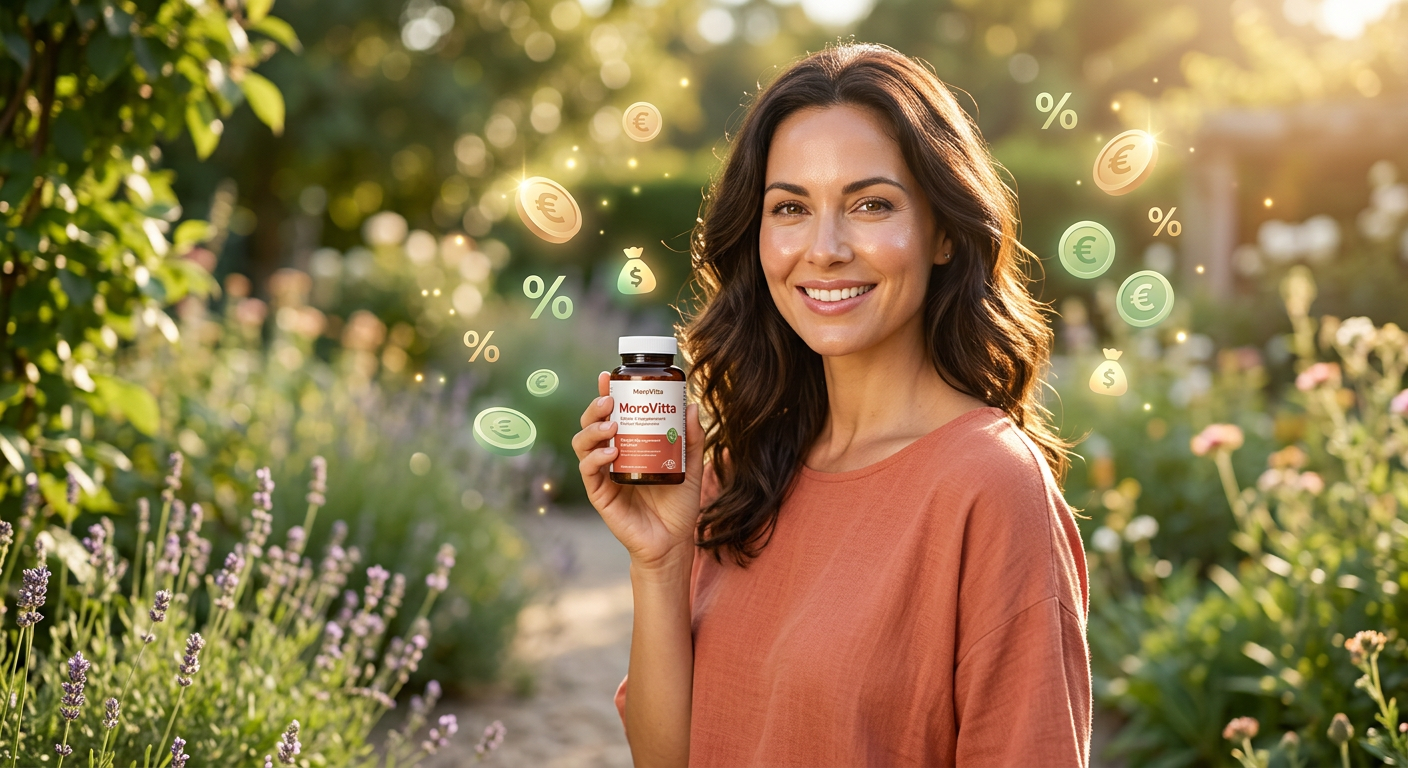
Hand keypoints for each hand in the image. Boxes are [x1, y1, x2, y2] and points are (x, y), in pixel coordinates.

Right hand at [572, 371, 704, 570]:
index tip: (609, 375)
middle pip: (591, 424)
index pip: (612, 414)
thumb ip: (693, 440)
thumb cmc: (679, 505)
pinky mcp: (600, 494)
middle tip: (609, 399)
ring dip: (592, 429)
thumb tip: (692, 407)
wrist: (673, 542)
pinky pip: (589, 471)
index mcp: (629, 445)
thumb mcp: (691, 467)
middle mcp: (612, 456)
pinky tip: (612, 452)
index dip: (606, 393)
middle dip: (594, 407)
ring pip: (582, 444)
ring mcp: (603, 475)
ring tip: (611, 423)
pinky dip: (596, 457)